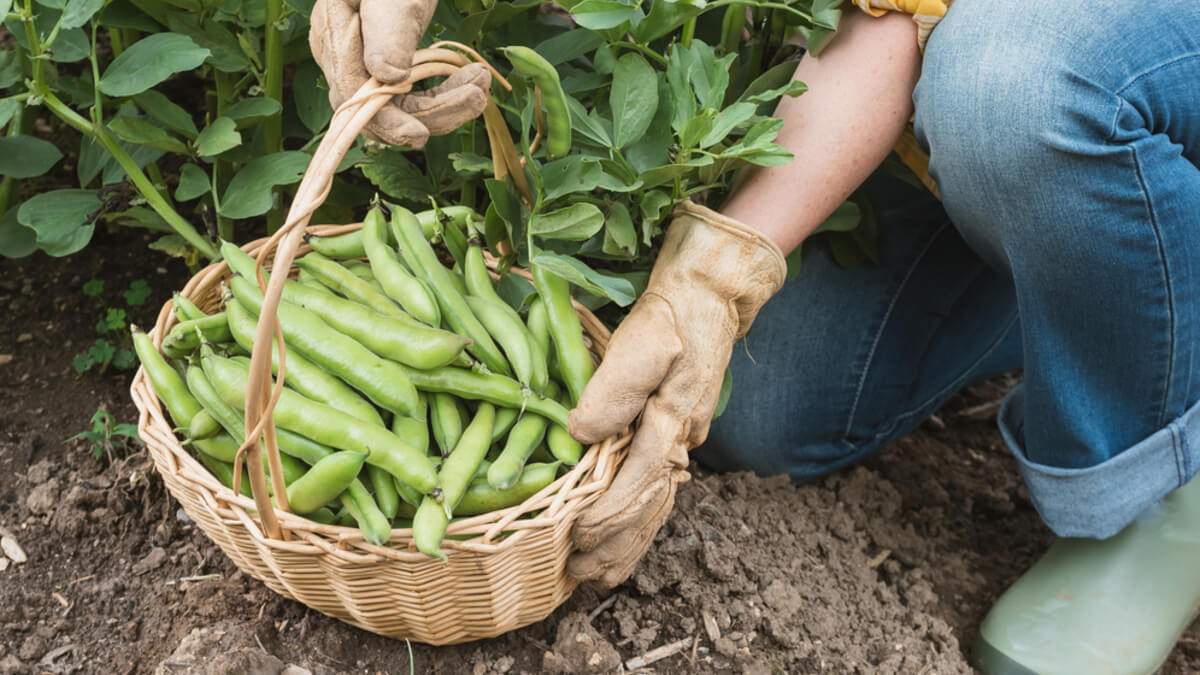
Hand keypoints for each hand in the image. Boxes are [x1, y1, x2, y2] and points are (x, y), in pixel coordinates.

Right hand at [309, 0, 490, 146]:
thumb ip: (387, 33)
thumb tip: (387, 77)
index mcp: (332, 35)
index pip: (352, 95)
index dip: (385, 122)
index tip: (419, 134)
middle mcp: (342, 58)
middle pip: (379, 110)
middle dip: (430, 112)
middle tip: (475, 98)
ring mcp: (365, 67)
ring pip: (403, 108)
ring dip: (446, 104)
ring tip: (480, 84)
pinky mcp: (390, 71)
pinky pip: (415, 97)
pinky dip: (446, 93)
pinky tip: (473, 80)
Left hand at [566, 201, 786, 588]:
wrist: (709, 292)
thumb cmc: (672, 313)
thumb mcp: (642, 341)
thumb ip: (613, 390)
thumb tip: (581, 434)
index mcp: (670, 422)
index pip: (636, 485)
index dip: (607, 518)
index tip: (577, 541)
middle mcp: (680, 439)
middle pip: (649, 508)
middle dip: (616, 546)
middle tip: (582, 576)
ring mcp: (680, 438)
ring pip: (656, 505)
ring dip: (629, 542)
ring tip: (599, 574)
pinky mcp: (674, 430)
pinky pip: (657, 488)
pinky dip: (641, 519)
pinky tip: (625, 536)